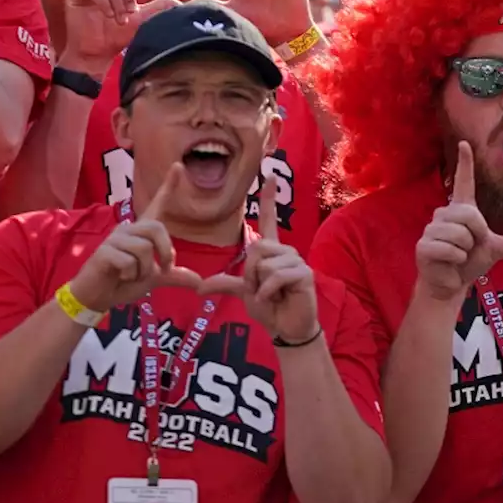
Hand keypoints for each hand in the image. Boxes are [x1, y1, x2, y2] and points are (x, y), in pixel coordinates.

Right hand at [68, 164, 202, 312]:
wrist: (96, 296)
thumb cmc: (123, 282)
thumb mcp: (153, 279)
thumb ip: (175, 276)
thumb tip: (199, 281)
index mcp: (141, 232)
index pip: (157, 204)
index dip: (169, 186)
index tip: (178, 165)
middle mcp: (128, 229)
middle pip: (157, 228)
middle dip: (164, 253)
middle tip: (159, 270)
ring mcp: (114, 239)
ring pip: (144, 249)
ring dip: (143, 270)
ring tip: (131, 274)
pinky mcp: (104, 251)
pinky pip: (129, 263)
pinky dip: (130, 276)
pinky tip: (119, 276)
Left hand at [198, 175, 320, 340]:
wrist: (287, 327)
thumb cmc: (269, 307)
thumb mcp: (243, 293)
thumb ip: (224, 283)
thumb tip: (198, 287)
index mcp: (272, 251)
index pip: (268, 220)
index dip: (267, 199)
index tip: (269, 175)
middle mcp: (285, 251)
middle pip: (255, 248)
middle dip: (249, 274)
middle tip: (259, 289)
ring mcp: (296, 261)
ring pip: (263, 264)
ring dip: (259, 285)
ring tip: (270, 294)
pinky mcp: (304, 274)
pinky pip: (274, 276)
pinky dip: (267, 292)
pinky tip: (275, 299)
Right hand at [416, 142, 502, 301]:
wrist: (450, 283)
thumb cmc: (469, 262)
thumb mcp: (496, 250)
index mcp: (462, 210)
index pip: (464, 182)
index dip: (465, 163)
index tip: (465, 143)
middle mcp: (445, 214)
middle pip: (470, 215)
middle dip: (476, 235)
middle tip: (469, 247)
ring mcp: (431, 228)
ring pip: (460, 234)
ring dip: (465, 250)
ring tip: (458, 255)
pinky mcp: (423, 245)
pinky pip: (449, 248)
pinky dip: (455, 259)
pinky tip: (449, 262)